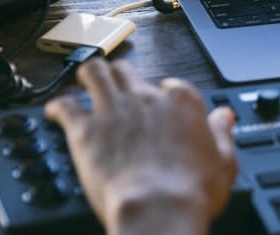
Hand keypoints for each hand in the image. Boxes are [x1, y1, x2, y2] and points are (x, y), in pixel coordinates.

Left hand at [45, 60, 237, 234]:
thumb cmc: (190, 190)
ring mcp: (113, 110)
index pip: (171, 85)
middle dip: (121, 76)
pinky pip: (65, 105)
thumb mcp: (223, 162)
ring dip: (89, 74)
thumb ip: (222, 134)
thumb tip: (224, 117)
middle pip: (128, 71)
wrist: (157, 208)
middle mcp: (146, 98)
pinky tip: (55, 111)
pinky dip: (58, 106)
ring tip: (84, 79)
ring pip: (95, 72)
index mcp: (181, 102)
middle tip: (117, 87)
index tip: (160, 109)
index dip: (163, 96)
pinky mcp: (85, 129)